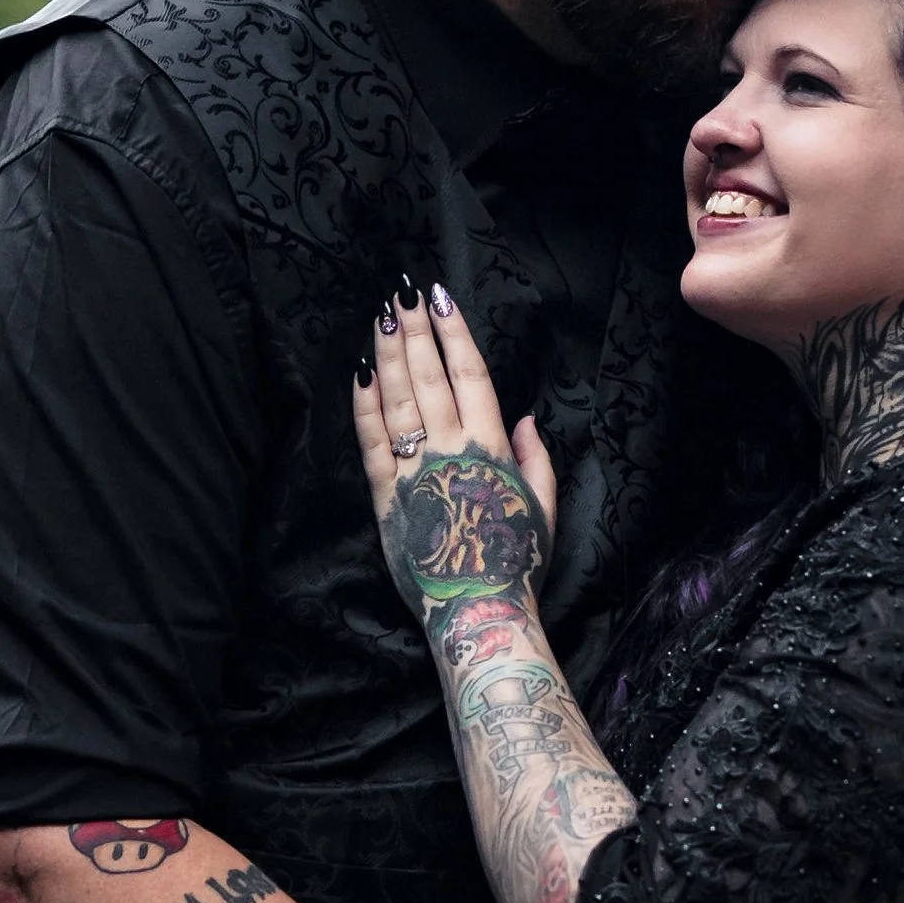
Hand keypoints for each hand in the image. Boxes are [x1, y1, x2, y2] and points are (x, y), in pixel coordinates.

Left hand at [353, 283, 560, 621]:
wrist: (478, 610)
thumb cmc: (516, 561)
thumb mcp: (543, 508)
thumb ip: (535, 459)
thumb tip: (525, 418)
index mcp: (492, 447)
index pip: (470, 375)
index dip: (454, 335)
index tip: (441, 300)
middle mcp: (451, 449)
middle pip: (428, 377)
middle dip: (414, 331)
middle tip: (401, 292)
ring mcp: (414, 470)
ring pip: (397, 400)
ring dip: (389, 354)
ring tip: (380, 317)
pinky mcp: (385, 496)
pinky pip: (370, 442)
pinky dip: (363, 405)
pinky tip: (360, 373)